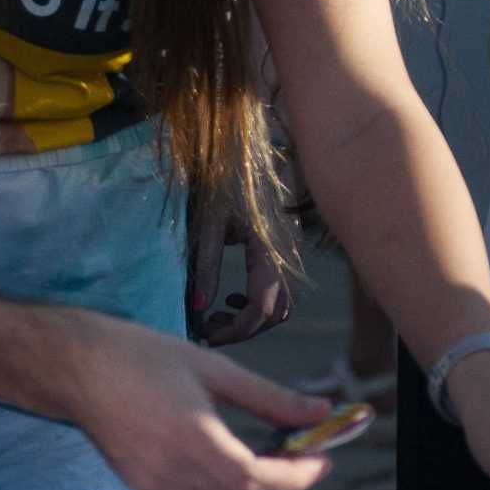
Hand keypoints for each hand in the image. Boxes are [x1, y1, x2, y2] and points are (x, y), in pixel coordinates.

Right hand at [60, 316, 336, 489]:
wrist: (75, 368)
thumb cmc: (139, 357)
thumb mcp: (212, 368)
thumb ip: (270, 397)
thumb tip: (321, 412)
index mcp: (192, 438)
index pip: (260, 480)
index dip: (299, 475)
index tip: (322, 456)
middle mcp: (172, 473)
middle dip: (284, 487)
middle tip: (300, 454)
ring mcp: (155, 489)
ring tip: (270, 458)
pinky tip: (234, 466)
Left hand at [187, 197, 296, 347]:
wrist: (250, 154)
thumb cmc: (226, 183)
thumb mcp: (209, 224)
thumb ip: (205, 268)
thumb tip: (197, 310)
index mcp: (269, 253)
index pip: (260, 310)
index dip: (233, 331)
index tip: (204, 334)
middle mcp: (288, 259)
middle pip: (275, 315)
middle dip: (241, 331)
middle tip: (205, 330)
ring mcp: (292, 257)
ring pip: (282, 308)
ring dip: (252, 320)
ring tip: (216, 317)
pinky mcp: (288, 254)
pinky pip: (282, 294)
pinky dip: (259, 305)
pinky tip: (231, 298)